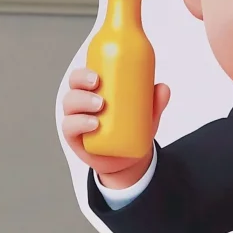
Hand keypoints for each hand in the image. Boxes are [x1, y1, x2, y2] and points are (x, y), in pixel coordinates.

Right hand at [61, 67, 169, 189]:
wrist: (125, 160)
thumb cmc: (131, 131)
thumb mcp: (146, 116)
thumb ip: (155, 102)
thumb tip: (163, 88)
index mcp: (93, 92)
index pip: (82, 76)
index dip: (84, 72)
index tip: (98, 74)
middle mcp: (81, 104)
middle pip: (73, 87)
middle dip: (81, 82)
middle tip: (97, 84)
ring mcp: (76, 120)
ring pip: (70, 105)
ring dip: (82, 101)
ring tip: (100, 106)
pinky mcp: (75, 138)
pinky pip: (69, 127)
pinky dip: (79, 123)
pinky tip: (93, 124)